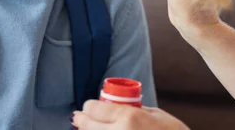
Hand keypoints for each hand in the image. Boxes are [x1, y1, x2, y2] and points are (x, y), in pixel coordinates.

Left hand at [72, 100, 189, 129]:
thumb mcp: (155, 115)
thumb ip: (132, 110)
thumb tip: (114, 108)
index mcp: (129, 117)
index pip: (93, 109)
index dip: (89, 107)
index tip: (89, 108)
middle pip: (87, 126)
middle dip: (82, 121)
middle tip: (78, 118)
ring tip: (87, 128)